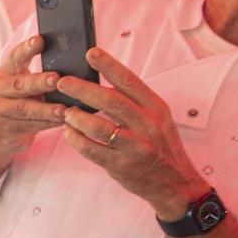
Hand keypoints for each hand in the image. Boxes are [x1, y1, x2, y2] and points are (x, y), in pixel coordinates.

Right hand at [0, 36, 68, 159]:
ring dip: (45, 109)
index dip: (27, 49)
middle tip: (56, 79)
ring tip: (64, 109)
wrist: (4, 135)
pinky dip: (47, 124)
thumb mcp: (28, 86)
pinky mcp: (3, 129)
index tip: (40, 40)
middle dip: (39, 82)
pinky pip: (29, 126)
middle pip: (19, 84)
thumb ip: (42, 76)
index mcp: (4, 73)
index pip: (14, 58)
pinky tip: (62, 123)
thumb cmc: (25, 102)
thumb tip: (75, 67)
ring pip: (24, 108)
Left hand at [58, 48, 207, 221]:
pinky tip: (68, 132)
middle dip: (83, 89)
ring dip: (76, 117)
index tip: (90, 52)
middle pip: (110, 101)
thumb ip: (134, 103)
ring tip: (65, 111)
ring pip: (98, 126)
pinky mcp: (122, 165)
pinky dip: (75, 139)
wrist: (175, 184)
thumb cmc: (159, 146)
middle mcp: (149, 125)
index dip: (109, 65)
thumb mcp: (156, 120)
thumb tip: (100, 82)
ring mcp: (136, 146)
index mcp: (156, 108)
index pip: (130, 81)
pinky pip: (91, 149)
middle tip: (62, 82)